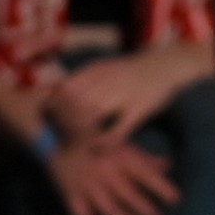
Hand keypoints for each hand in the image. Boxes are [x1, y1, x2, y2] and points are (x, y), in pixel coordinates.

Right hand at [45, 125, 180, 214]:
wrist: (57, 139)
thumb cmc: (96, 143)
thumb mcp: (121, 145)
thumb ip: (144, 157)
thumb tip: (169, 165)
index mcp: (119, 156)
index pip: (145, 173)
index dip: (162, 187)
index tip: (176, 200)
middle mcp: (104, 171)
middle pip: (129, 196)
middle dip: (146, 211)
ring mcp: (87, 185)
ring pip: (110, 210)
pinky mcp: (72, 197)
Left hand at [53, 45, 194, 148]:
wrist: (164, 65)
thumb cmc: (130, 70)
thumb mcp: (103, 67)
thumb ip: (83, 78)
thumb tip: (57, 91)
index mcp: (96, 71)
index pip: (64, 90)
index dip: (54, 107)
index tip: (50, 119)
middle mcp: (106, 81)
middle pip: (74, 105)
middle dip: (64, 123)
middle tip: (62, 137)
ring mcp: (123, 95)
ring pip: (91, 117)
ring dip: (81, 133)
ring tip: (77, 144)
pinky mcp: (139, 109)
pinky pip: (118, 130)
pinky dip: (105, 142)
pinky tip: (100, 149)